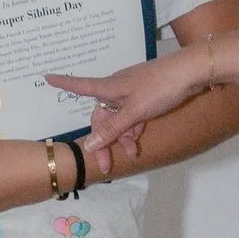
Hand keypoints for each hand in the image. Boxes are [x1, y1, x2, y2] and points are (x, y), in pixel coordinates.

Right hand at [49, 46, 208, 153]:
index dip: (64, 83)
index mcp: (110, 87)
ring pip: (118, 118)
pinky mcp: (147, 95)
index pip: (80, 85)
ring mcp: (132, 92)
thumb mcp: (134, 111)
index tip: (46, 77)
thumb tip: (89, 143)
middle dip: (102, 139)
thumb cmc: (161, 87)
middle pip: (101, 115)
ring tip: (131, 155)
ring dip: (121, 137)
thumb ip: (113, 128)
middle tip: (106, 165)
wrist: (193, 72)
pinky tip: (137, 143)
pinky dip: (132, 129)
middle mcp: (117, 88)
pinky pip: (131, 115)